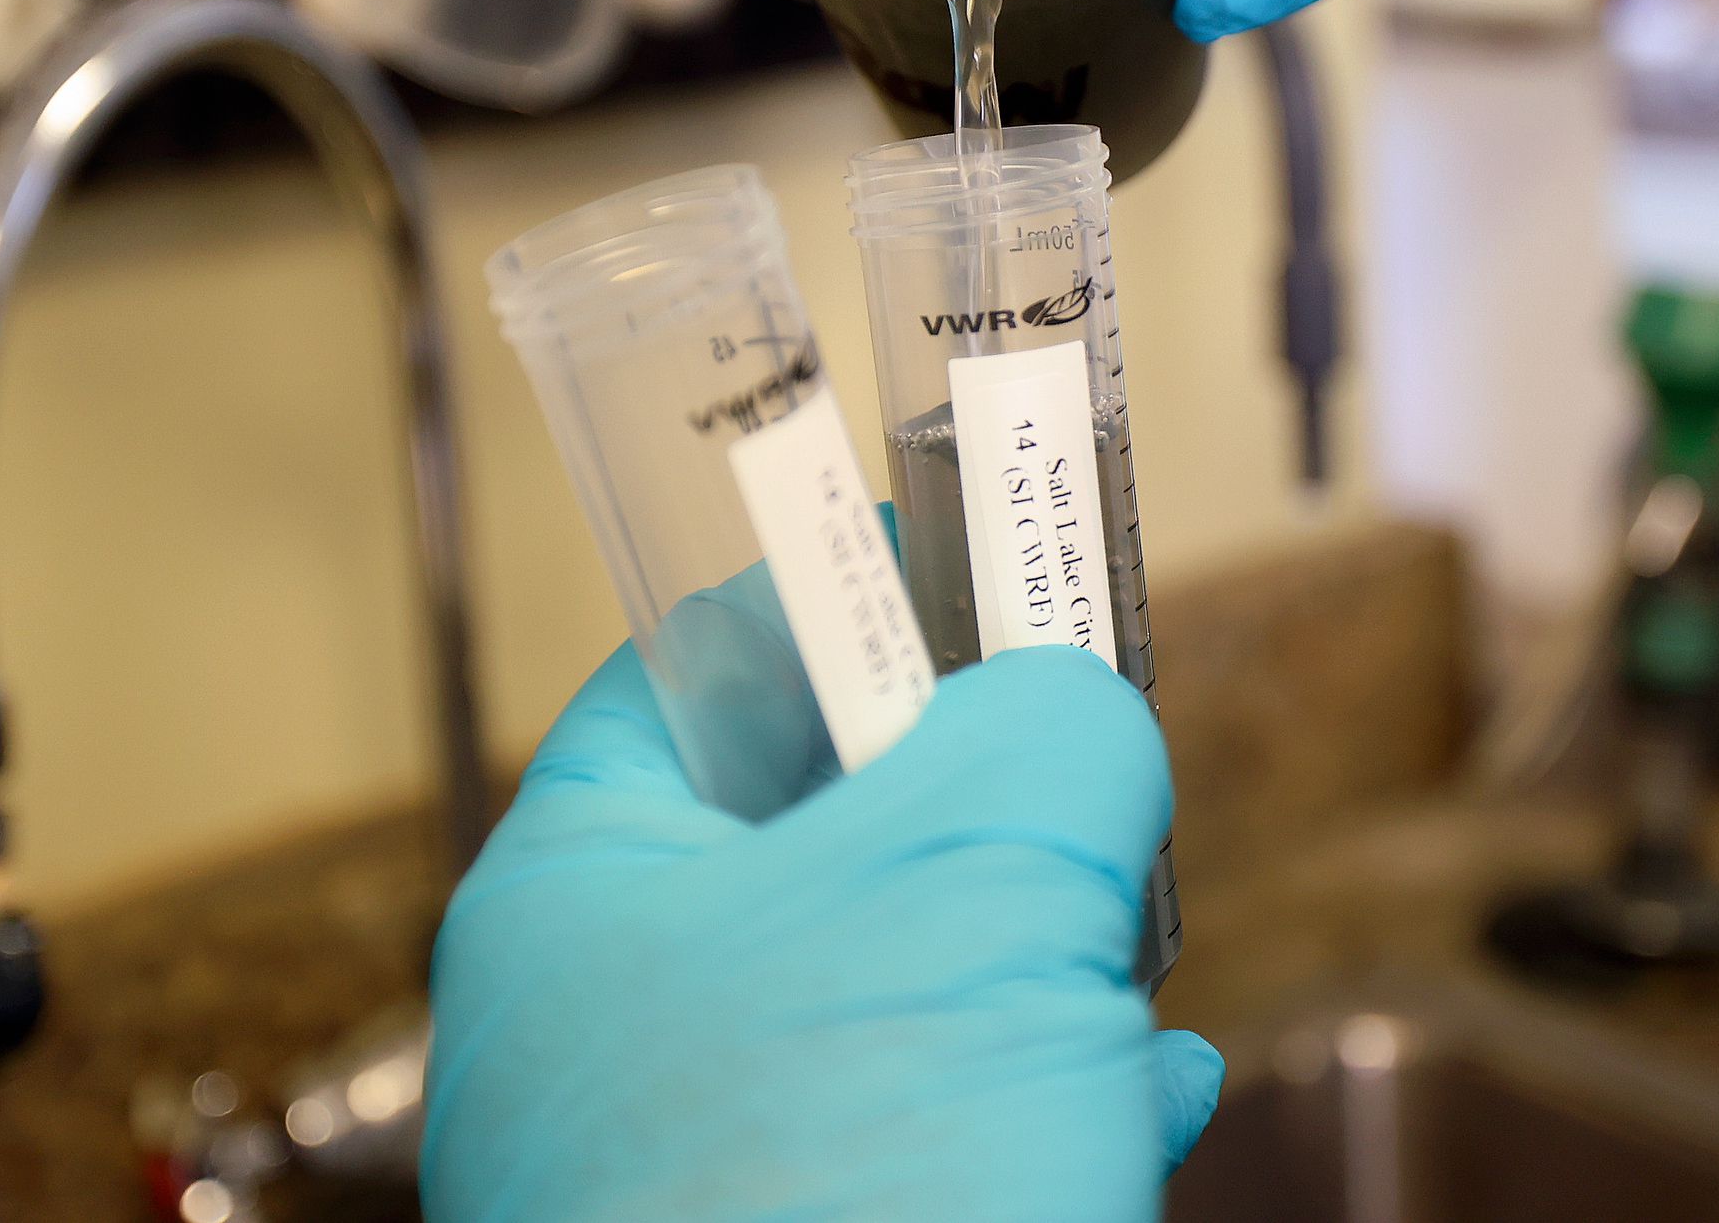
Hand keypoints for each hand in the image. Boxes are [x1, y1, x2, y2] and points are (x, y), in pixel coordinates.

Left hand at [422, 641, 1223, 1220]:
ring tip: (1118, 968)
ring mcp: (691, 1172)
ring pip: (889, 1002)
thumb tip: (1078, 724)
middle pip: (813, 837)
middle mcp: (613, 1032)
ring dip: (1030, 972)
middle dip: (976, 816)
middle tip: (1075, 790)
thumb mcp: (976, 881)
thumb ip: (1045, 738)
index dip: (842, 594)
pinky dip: (1042, 1104)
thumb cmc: (822, 1200)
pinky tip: (1136, 1100)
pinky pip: (929, 1143)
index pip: (695, 671)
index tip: (959, 560)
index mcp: (582, 895)